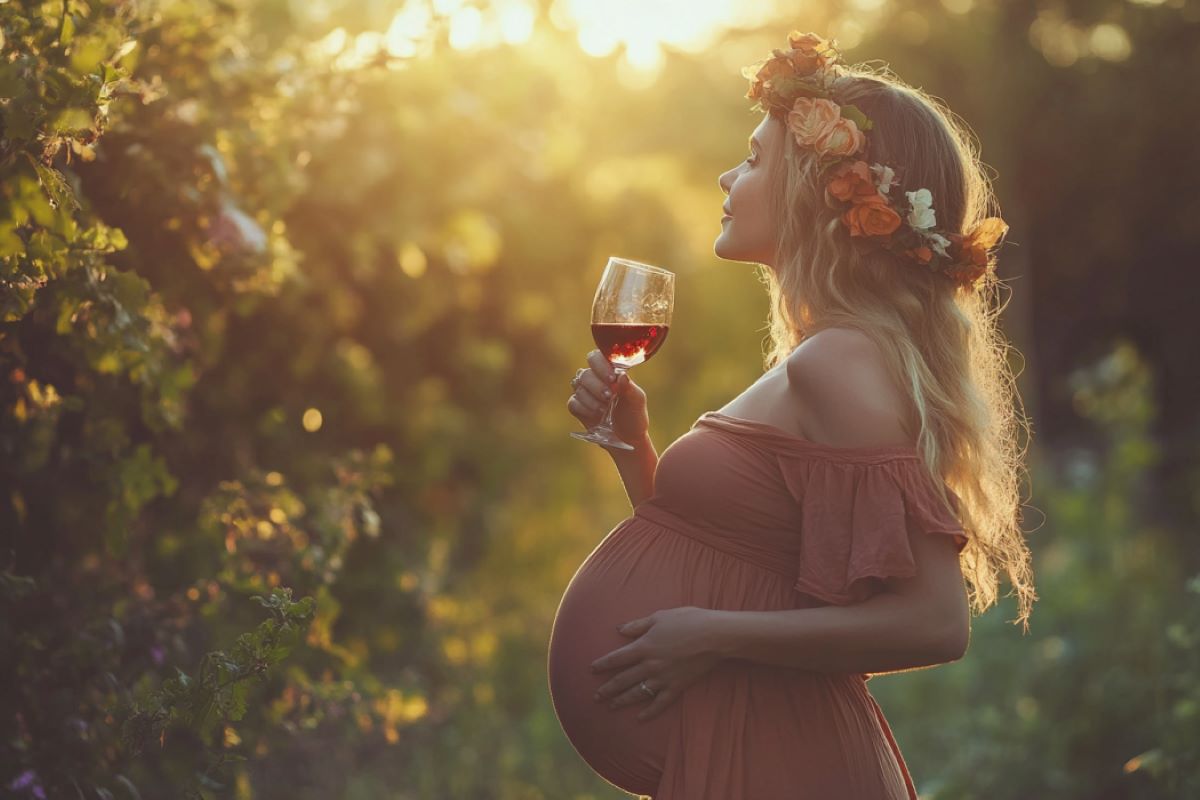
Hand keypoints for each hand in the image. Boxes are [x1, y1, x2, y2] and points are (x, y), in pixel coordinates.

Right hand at [566, 349, 648, 442]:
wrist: (628, 439)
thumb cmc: (634, 415)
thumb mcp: (637, 401)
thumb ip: (629, 387)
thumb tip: (621, 376)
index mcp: (609, 371)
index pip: (596, 357)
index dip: (601, 366)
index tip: (612, 379)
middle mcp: (595, 379)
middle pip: (585, 373)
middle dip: (597, 386)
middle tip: (609, 398)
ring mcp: (584, 392)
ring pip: (577, 387)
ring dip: (592, 400)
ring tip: (605, 411)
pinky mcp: (577, 406)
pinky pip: (573, 402)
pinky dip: (585, 409)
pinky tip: (597, 415)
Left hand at [590, 606, 722, 721]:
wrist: (714, 636)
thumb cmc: (688, 621)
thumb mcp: (660, 617)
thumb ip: (638, 625)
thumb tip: (619, 630)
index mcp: (643, 646)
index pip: (616, 658)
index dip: (602, 665)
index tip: (592, 670)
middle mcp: (649, 665)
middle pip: (623, 679)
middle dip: (607, 688)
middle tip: (596, 697)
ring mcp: (663, 678)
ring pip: (637, 693)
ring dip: (622, 701)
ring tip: (610, 706)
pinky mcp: (677, 687)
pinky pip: (660, 703)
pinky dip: (649, 712)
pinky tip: (639, 719)